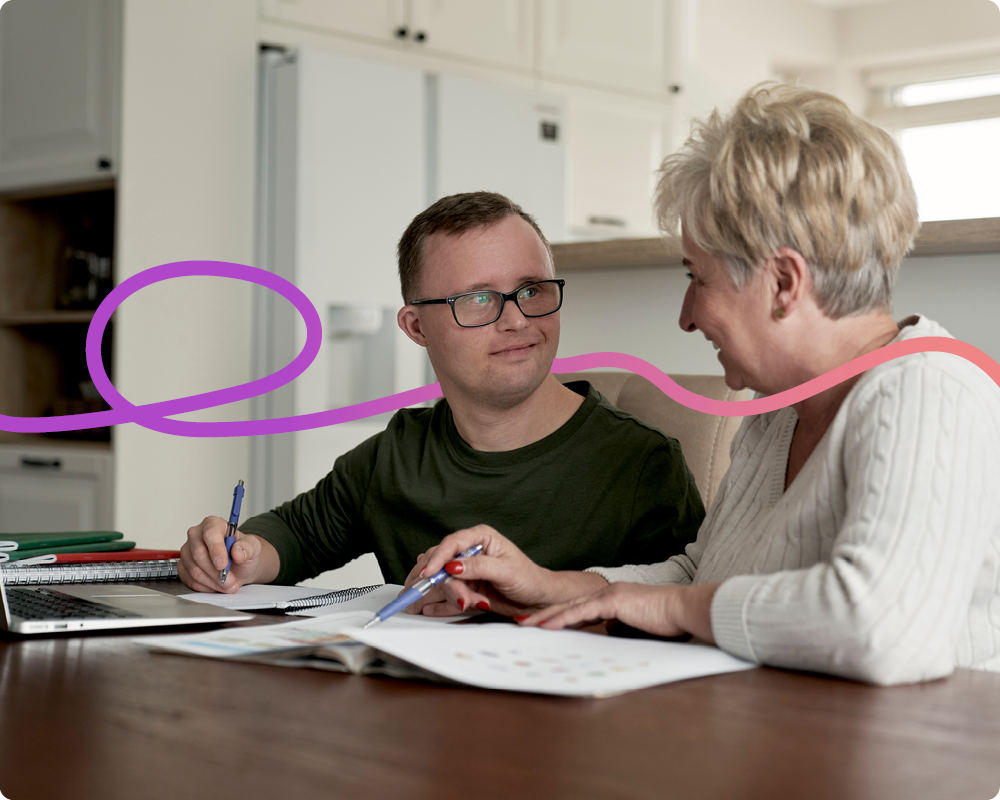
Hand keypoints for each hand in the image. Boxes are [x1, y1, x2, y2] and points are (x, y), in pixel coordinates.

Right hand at [178, 516, 278, 593]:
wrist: (238, 566)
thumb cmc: (242, 553)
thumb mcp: (253, 547)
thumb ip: (248, 547)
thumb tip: (238, 552)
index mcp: (213, 524)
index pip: (210, 534)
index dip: (216, 550)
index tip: (223, 565)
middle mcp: (196, 535)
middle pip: (199, 554)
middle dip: (216, 572)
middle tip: (230, 581)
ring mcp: (187, 551)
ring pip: (194, 570)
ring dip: (212, 582)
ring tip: (227, 585)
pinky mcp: (183, 567)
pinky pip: (189, 580)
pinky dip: (205, 587)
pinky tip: (217, 586)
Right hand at [403, 525, 606, 617]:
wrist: (537, 599)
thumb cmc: (528, 578)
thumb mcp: (506, 571)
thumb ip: (479, 567)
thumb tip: (452, 566)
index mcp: (481, 537)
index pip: (452, 543)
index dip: (438, 558)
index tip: (430, 573)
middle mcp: (470, 551)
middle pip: (442, 562)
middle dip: (442, 582)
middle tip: (452, 597)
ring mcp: (466, 569)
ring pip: (443, 580)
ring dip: (449, 595)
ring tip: (465, 603)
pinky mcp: (465, 586)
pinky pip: (446, 593)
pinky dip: (441, 603)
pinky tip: (430, 609)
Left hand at [518, 582, 719, 642]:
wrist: (683, 609)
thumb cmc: (667, 620)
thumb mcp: (638, 625)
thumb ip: (621, 626)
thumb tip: (609, 632)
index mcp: (612, 598)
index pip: (579, 608)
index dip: (559, 615)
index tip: (542, 624)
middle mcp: (607, 593)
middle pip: (568, 605)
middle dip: (544, 614)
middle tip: (524, 623)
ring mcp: (608, 595)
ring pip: (570, 607)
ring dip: (547, 616)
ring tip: (527, 625)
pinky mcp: (613, 602)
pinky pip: (582, 612)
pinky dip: (563, 619)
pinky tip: (548, 626)